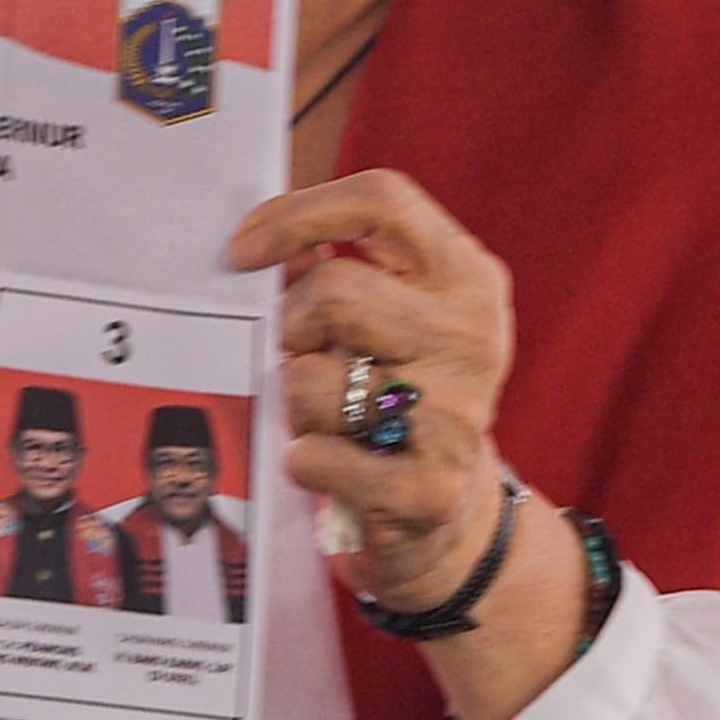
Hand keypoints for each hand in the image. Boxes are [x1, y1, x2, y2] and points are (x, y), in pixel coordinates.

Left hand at [233, 165, 519, 613]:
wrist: (456, 517)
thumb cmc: (406, 401)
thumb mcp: (397, 323)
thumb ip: (346, 273)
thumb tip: (272, 242)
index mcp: (469, 280)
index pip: (383, 202)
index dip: (300, 214)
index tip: (246, 251)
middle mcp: (473, 338)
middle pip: (333, 292)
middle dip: (293, 329)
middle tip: (307, 360)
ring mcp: (458, 414)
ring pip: (310, 379)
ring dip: (297, 404)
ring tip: (331, 421)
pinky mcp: (430, 488)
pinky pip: (317, 456)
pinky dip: (304, 462)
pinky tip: (328, 467)